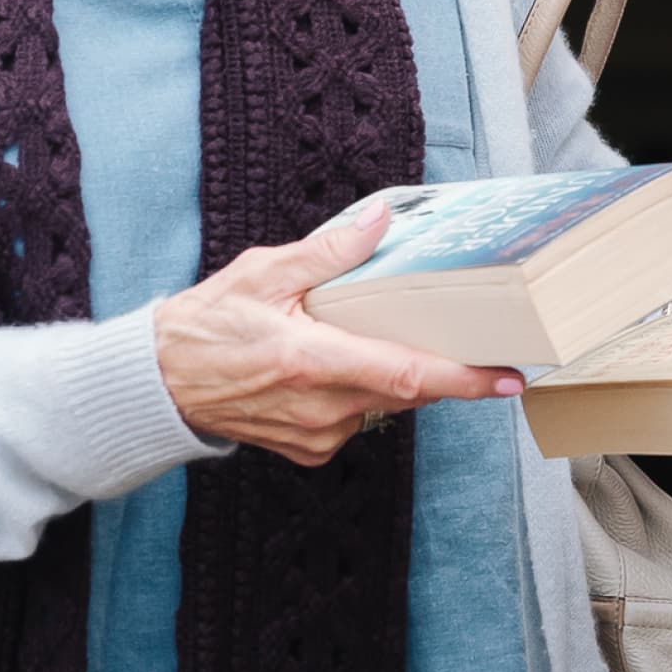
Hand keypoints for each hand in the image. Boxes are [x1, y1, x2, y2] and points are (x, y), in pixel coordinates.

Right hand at [154, 200, 523, 468]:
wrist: (161, 384)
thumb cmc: (209, 323)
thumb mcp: (265, 271)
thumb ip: (327, 251)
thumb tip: (378, 221)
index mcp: (312, 361)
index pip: (407, 376)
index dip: (465, 381)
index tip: (509, 379)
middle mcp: (320, 407)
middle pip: (408, 391)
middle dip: (440, 366)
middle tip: (465, 335)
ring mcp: (316, 435)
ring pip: (386, 406)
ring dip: (396, 376)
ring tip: (379, 337)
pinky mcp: (310, 451)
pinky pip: (360, 420)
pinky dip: (365, 392)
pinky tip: (342, 366)